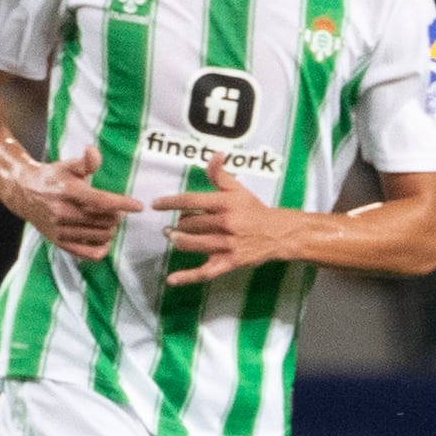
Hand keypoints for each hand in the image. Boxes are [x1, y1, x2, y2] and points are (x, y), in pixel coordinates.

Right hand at [5, 144, 140, 259]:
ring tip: (108, 220)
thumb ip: (85, 162)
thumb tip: (93, 151)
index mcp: (67, 191)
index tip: (139, 206)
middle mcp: (63, 212)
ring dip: (111, 229)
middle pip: (105, 220)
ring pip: (101, 235)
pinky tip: (103, 238)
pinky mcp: (59, 242)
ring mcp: (61, 230)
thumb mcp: (67, 166)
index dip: (122, 203)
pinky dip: (102, 248)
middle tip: (116, 210)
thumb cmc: (52, 178)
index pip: (101, 201)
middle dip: (117, 215)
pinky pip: (89, 253)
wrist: (23, 193)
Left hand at [153, 154, 293, 285]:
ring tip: (173, 236)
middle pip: (189, 223)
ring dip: (178, 240)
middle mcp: (225, 223)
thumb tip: (214, 155)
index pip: (191, 201)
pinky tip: (171, 280)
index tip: (156, 205)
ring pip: (192, 243)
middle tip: (175, 225)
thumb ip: (220, 175)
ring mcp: (227, 244)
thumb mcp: (239, 190)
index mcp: (226, 203)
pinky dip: (187, 276)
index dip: (170, 202)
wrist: (279, 234)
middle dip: (179, 224)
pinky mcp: (229, 262)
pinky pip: (205, 271)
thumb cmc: (255, 210)